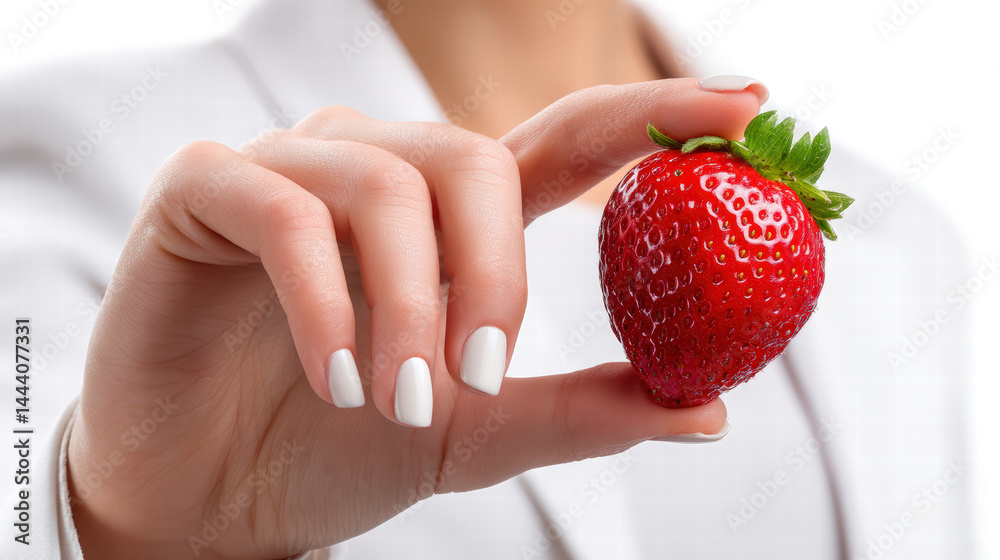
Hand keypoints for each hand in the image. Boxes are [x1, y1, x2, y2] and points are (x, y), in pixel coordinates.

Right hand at [68, 78, 760, 558]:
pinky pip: (284, 210)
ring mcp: (290, 167)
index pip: (567, 138)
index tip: (747, 106)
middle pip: (477, 157)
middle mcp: (379, 168)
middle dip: (494, 275)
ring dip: (405, 306)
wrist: (207, 490)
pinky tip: (331, 372)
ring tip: (391, 399)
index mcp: (452, 216)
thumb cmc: (340, 445)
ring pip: (388, 183)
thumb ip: (581, 409)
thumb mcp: (477, 430)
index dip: (654, 112)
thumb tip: (709, 409)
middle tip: (478, 377)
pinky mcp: (205, 187)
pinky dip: (324, 298)